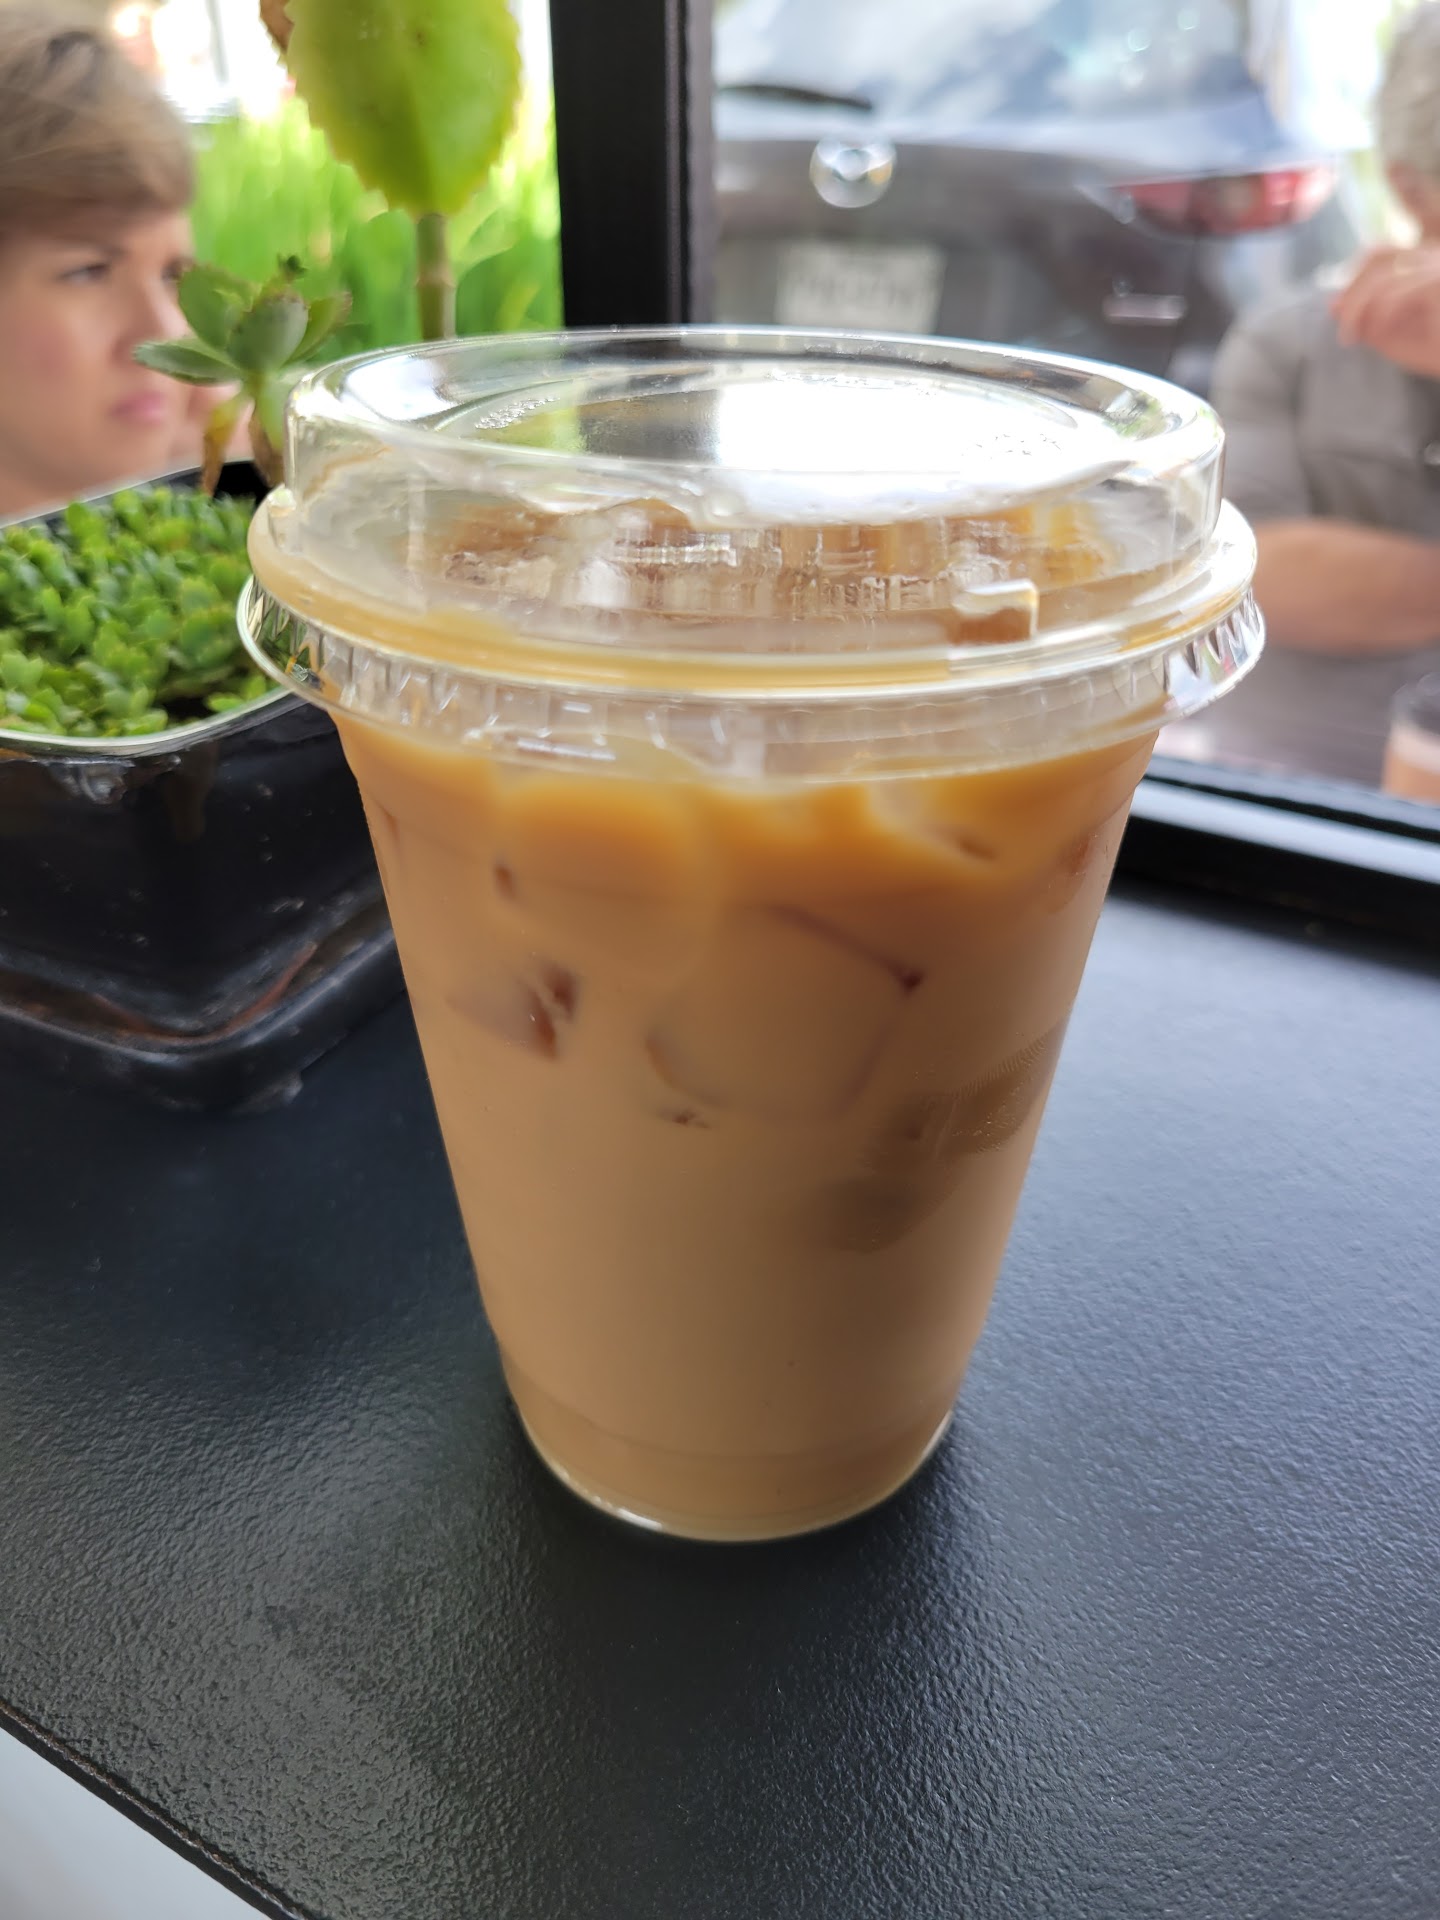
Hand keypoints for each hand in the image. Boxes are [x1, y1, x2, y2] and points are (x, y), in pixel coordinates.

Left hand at [1332, 245, 1439, 377]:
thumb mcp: (1403, 340)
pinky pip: (1400, 292)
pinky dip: (1378, 314)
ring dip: (1358, 307)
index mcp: (1431, 266)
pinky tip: (1373, 334)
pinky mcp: (1439, 284)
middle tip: (1340, 325)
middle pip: (1382, 257)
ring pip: (1385, 274)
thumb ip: (1372, 323)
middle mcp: (1439, 258)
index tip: (1336, 308)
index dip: (1355, 276)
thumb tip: (1335, 307)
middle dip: (1352, 290)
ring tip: (1349, 337)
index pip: (1385, 255)